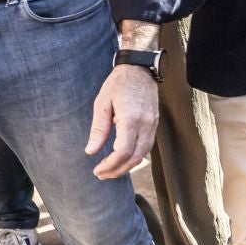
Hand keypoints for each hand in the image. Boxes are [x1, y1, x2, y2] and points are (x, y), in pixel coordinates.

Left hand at [87, 64, 159, 178]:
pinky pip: (147, 146)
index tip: (97, 170)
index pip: (123, 151)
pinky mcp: (155, 123)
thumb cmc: (118, 84)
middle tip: (101, 175)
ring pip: (143, 154)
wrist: (140, 69)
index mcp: (131, 118)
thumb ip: (98, 129)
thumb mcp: (102, 103)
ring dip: (127, 166)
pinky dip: (135, 157)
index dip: (110, 165)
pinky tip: (123, 158)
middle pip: (135, 157)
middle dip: (118, 170)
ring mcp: (153, 124)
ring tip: (110, 170)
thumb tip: (91, 151)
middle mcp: (145, 124)